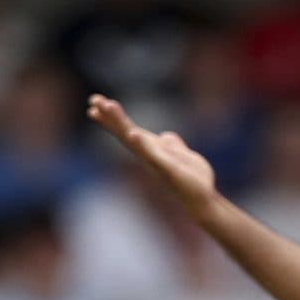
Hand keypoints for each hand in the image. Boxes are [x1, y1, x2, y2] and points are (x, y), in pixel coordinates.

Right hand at [87, 94, 220, 215]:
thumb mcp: (183, 155)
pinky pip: (153, 156)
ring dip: (121, 123)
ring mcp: (156, 162)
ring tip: (109, 105)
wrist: (204, 199)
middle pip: (125, 132)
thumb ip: (173, 145)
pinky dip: (143, 145)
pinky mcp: (168, 170)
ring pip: (134, 140)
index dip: (111, 117)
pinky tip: (134, 134)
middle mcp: (148, 154)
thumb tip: (167, 136)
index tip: (94, 102)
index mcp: (151, 148)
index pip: (128, 129)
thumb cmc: (193, 179)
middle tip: (94, 100)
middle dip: (110, 116)